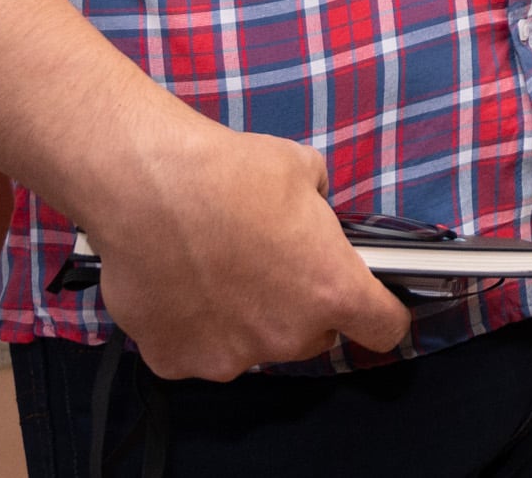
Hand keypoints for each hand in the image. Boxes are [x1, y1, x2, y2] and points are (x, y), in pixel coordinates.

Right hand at [83, 115, 408, 380]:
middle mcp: (287, 336)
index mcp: (332, 291)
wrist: (148, 185)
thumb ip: (319, 208)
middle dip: (299, 309)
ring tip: (212, 273)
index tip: (370, 303)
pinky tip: (175, 287)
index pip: (383, 328)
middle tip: (268, 267)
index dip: (382, 314)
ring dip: (243, 322)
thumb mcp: (304, 170)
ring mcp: (228, 358)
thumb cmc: (232, 171)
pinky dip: (189, 329)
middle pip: (311, 336)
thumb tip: (311, 214)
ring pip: (251, 347)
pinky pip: (194, 351)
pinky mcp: (174, 362)